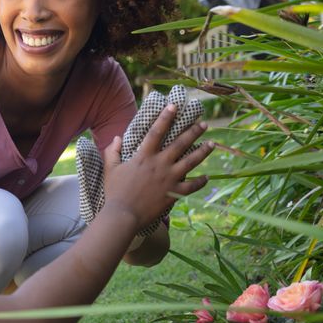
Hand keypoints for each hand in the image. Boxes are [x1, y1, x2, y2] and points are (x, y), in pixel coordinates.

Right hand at [102, 103, 212, 231]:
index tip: (175, 106)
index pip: (157, 131)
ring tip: (212, 144)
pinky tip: (207, 177)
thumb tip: (117, 138)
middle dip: (193, 131)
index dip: (166, 117)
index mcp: (144, 156)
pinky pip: (191, 186)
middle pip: (181, 143)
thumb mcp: (110, 169)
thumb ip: (112, 152)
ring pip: (191, 162)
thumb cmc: (114, 192)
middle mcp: (160, 164)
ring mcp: (169, 179)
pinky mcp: (174, 194)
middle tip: (204, 123)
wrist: (123, 216)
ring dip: (203, 152)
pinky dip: (200, 182)